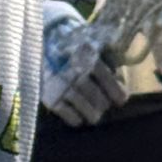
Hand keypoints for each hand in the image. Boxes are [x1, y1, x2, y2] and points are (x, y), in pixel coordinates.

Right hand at [40, 5, 128, 128]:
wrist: (41, 42)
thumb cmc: (74, 46)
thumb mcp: (94, 45)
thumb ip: (111, 62)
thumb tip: (121, 85)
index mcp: (89, 56)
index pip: (112, 84)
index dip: (118, 95)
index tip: (120, 99)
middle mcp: (76, 72)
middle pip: (102, 102)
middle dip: (104, 103)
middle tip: (102, 102)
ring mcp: (61, 86)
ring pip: (90, 114)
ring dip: (94, 113)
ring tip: (93, 110)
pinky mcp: (50, 98)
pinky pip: (72, 119)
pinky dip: (78, 118)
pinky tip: (78, 112)